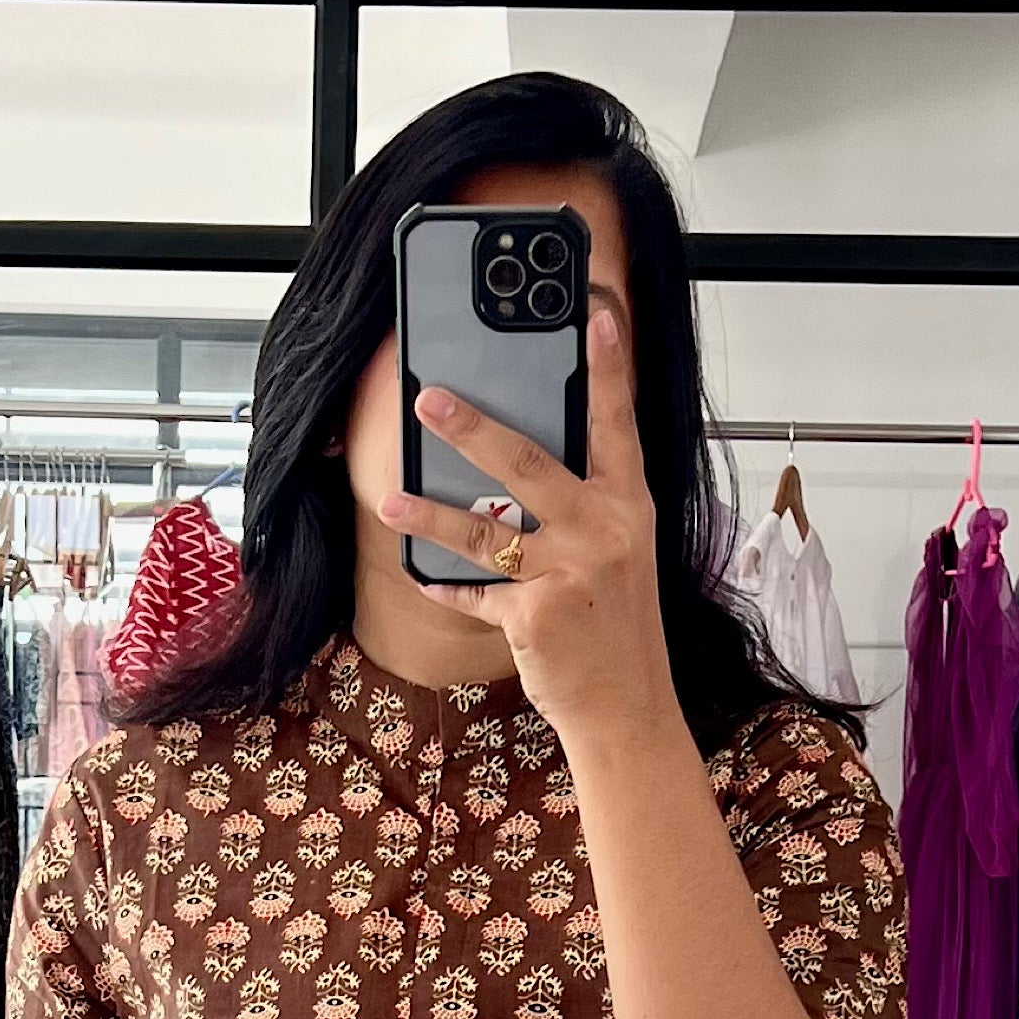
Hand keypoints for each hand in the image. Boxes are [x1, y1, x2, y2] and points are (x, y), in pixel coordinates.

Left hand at [377, 306, 675, 754]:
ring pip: (483, 530)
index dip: (608, 367)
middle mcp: (601, 531)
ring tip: (389, 498)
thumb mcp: (619, 554)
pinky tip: (422, 576)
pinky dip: (448, 586)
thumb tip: (517, 469)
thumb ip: (583, 508)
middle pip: (527, 465)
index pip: (617, 424)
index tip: (596, 313)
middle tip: (430, 399)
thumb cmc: (618, 626)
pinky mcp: (533, 614)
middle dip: (473, 428)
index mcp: (627, 506)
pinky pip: (475, 591)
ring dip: (429, 515)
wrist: (628, 705)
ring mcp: (567, 572)